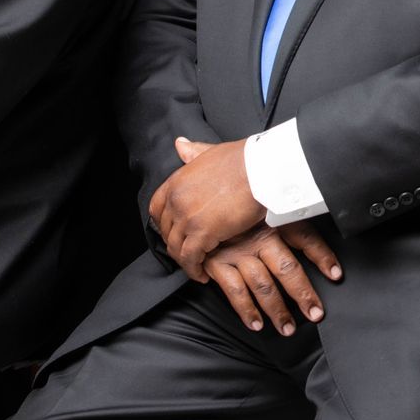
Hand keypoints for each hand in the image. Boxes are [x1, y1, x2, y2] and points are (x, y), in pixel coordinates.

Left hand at [148, 137, 265, 280]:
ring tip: (196, 267)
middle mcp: (177, 199)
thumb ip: (194, 152)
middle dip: (175, 244)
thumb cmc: (245, 160)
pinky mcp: (202, 233)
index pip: (157, 208)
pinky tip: (203, 274)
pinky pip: (190, 258)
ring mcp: (187, 217)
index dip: (164, 224)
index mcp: (177, 180)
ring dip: (184, 261)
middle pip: (166, 231)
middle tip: (189, 253)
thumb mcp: (212, 151)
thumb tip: (180, 144)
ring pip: (176, 248)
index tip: (174, 233)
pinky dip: (194, 270)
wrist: (262, 169)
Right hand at [205, 220, 342, 335]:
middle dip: (303, 294)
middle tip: (315, 313)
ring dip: (277, 310)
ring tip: (287, 328)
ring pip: (263, 285)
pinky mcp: (217, 263)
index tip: (336, 275)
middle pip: (287, 267)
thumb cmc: (237, 211)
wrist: (200, 207)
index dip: (323, 256)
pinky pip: (235, 291)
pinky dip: (246, 310)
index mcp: (274, 221)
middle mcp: (258, 237)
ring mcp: (238, 252)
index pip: (305, 237)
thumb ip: (286, 217)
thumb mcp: (263, 208)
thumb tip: (315, 227)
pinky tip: (256, 324)